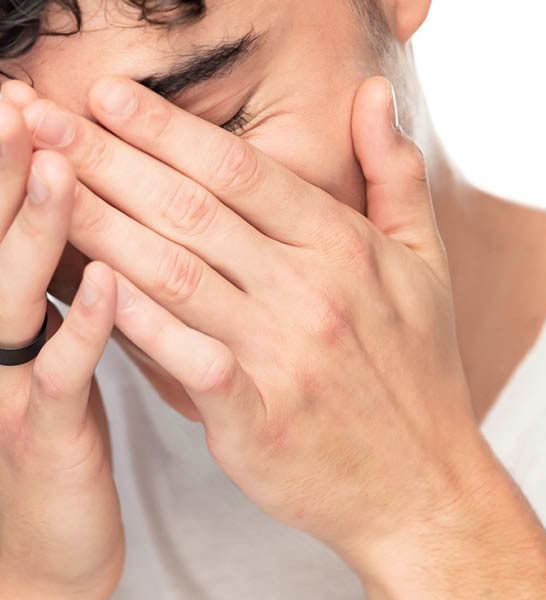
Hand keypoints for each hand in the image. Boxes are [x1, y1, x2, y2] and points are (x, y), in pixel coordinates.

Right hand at [0, 87, 123, 599]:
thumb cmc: (60, 449)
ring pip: (17, 296)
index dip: (9, 167)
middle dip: (7, 172)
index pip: (3, 231)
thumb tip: (93, 238)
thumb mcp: (54, 367)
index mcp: (3, 326)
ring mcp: (9, 391)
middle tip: (23, 101)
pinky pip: (65, 374)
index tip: (30, 100)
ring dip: (36, 229)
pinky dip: (86, 325)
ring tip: (61, 164)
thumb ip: (61, 304)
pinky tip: (112, 281)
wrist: (42, 560)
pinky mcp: (44, 437)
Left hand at [22, 76, 497, 569]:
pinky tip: (89, 288)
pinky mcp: (259, 420)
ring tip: (39, 187)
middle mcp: (312, 293)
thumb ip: (396, 176)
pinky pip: (185, 359)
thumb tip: (374, 93)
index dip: (163, 127)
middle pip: (191, 209)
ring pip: (173, 273)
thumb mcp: (428, 266)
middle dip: (104, 158)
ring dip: (97, 225)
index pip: (239, 169)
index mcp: (346, 249)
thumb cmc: (420, 375)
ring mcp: (285, 357)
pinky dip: (134, 322)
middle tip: (40, 120)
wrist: (422, 483)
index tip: (106, 97)